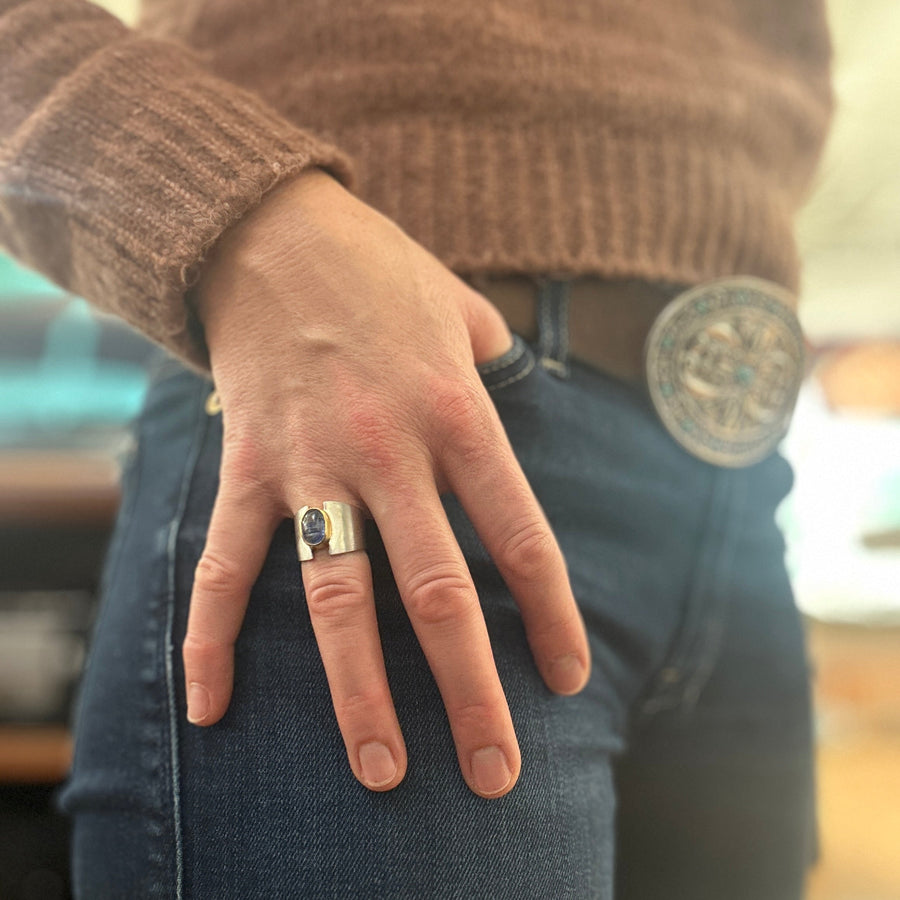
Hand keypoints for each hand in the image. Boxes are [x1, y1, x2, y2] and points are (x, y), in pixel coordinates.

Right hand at [183, 169, 589, 797]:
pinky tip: (213, 708)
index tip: (565, 680)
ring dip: (359, 692)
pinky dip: (211, 639)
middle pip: (438, 593)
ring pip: (338, 599)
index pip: (519, 537)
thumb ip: (496, 361)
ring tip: (381, 769)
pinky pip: (224, 565)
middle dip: (470, 691)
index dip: (549, 616)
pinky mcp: (246, 466)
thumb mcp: (463, 309)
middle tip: (494, 774)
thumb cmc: (380, 270)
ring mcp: (311, 464)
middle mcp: (390, 450)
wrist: (272, 229)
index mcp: (459, 414)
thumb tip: (518, 389)